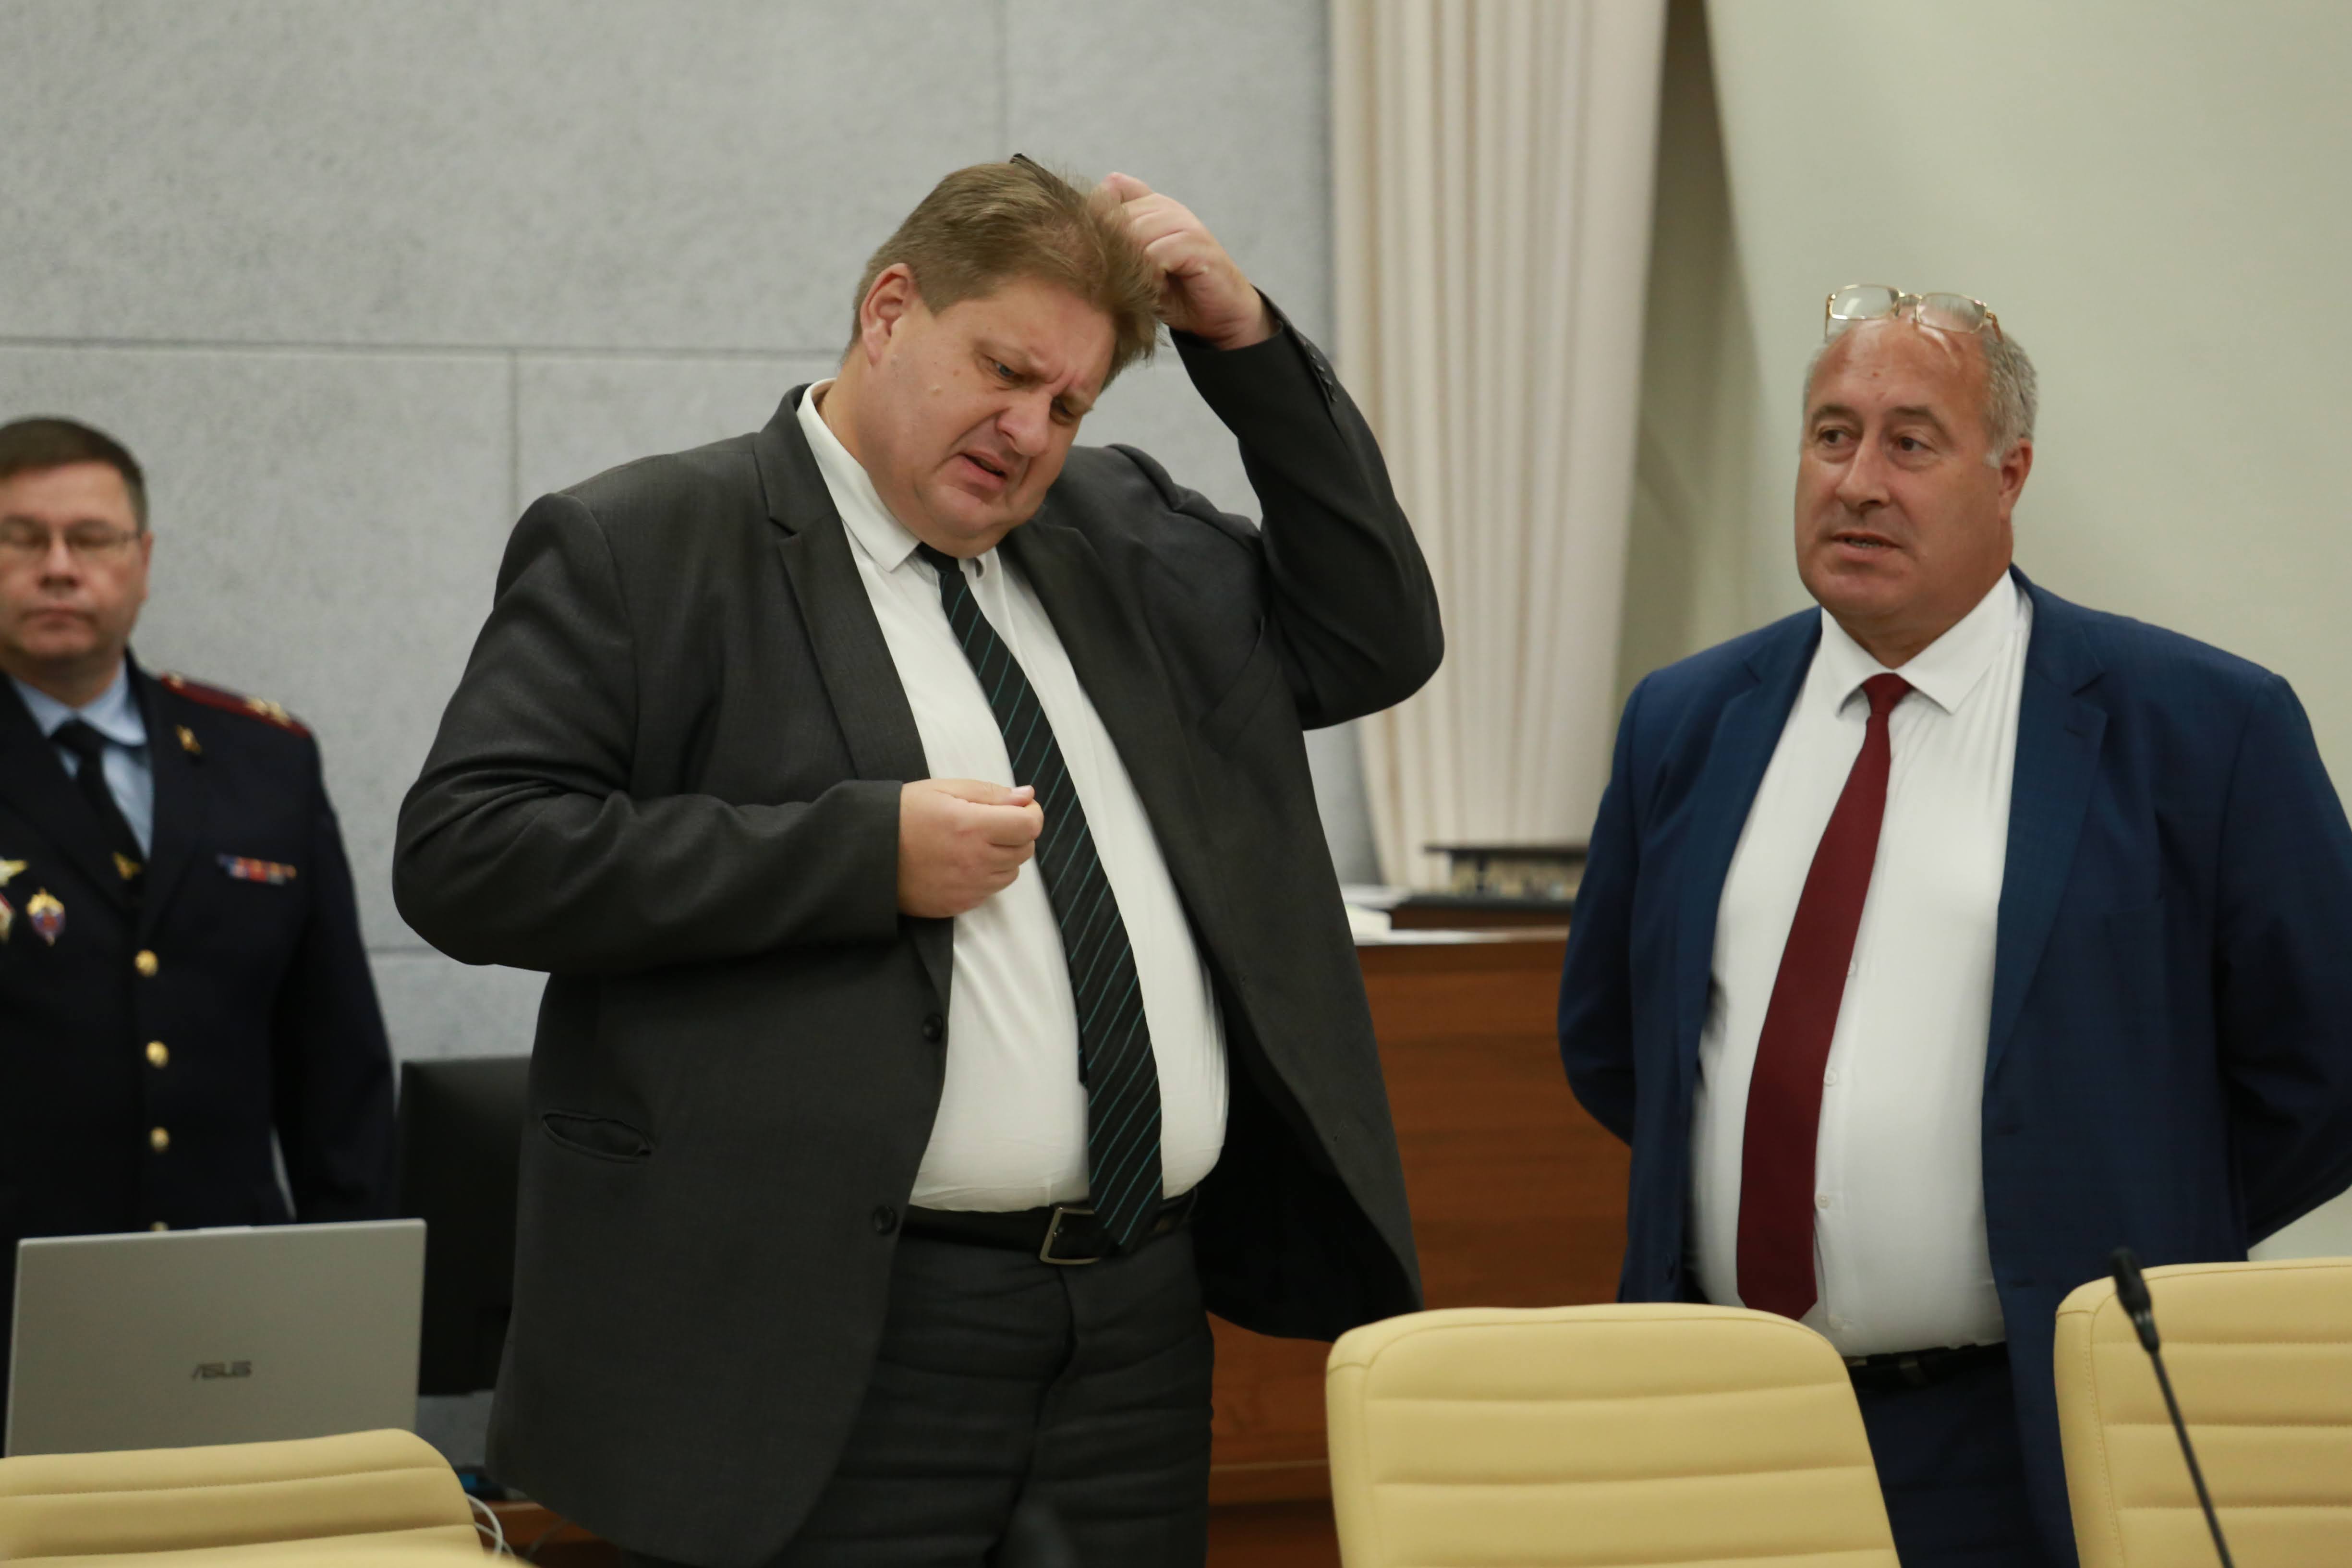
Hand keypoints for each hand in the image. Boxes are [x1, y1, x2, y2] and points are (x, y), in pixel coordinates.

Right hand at [898, 778, 1042, 917]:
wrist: (867, 852)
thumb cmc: (904, 814)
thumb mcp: (944, 789)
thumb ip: (990, 793)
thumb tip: (1027, 796)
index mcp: (973, 826)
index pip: (1029, 826)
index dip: (1030, 814)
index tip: (1018, 808)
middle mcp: (975, 861)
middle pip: (1025, 850)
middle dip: (1017, 833)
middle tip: (992, 823)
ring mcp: (968, 887)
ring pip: (1010, 873)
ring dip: (1003, 857)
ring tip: (973, 843)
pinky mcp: (958, 905)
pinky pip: (988, 892)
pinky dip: (984, 877)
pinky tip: (961, 863)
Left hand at [1101, 172, 1274, 350]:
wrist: (1218, 315)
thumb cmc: (1174, 292)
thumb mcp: (1136, 268)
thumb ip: (1115, 247)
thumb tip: (1073, 239)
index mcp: (1149, 206)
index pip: (1109, 192)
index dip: (1095, 220)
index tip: (1093, 254)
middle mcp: (1166, 207)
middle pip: (1117, 216)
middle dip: (1109, 250)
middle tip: (1110, 279)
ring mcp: (1183, 223)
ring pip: (1136, 233)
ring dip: (1130, 265)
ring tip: (1135, 287)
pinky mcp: (1197, 245)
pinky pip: (1158, 253)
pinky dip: (1151, 275)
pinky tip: (1154, 289)